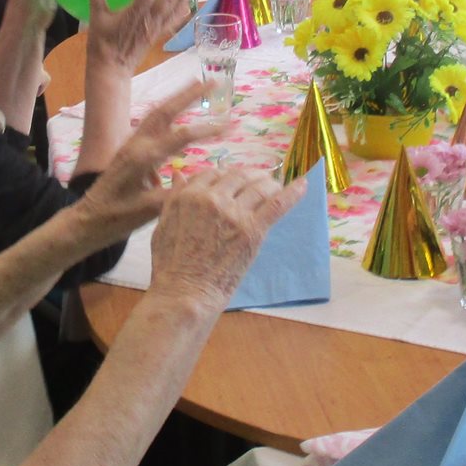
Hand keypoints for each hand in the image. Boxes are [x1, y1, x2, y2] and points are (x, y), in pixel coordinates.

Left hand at [76, 82, 229, 240]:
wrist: (86, 220)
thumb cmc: (115, 220)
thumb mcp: (148, 212)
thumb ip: (175, 194)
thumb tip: (203, 181)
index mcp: (142, 158)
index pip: (180, 137)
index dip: (206, 130)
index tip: (229, 126)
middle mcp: (136, 145)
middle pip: (165, 111)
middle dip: (189, 94)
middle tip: (213, 81)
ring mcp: (131, 145)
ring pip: (156, 114)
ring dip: (177, 98)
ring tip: (197, 85)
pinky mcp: (129, 150)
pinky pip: (151, 125)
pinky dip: (167, 114)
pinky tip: (177, 115)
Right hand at [87, 0, 193, 69]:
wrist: (111, 69)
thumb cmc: (102, 44)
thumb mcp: (96, 18)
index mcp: (134, 13)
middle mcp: (149, 20)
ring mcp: (155, 28)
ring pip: (174, 9)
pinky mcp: (156, 36)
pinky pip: (172, 22)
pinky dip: (180, 13)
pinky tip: (187, 6)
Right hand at [148, 168, 306, 306]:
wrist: (185, 293)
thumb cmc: (170, 266)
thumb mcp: (163, 225)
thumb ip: (174, 198)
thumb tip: (180, 175)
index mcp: (189, 195)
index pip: (214, 173)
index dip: (226, 174)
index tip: (234, 180)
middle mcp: (213, 198)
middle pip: (238, 176)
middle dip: (250, 176)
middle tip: (258, 180)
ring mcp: (235, 213)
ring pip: (259, 187)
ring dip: (269, 183)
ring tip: (275, 185)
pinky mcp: (253, 229)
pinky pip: (277, 204)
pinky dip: (292, 192)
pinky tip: (303, 185)